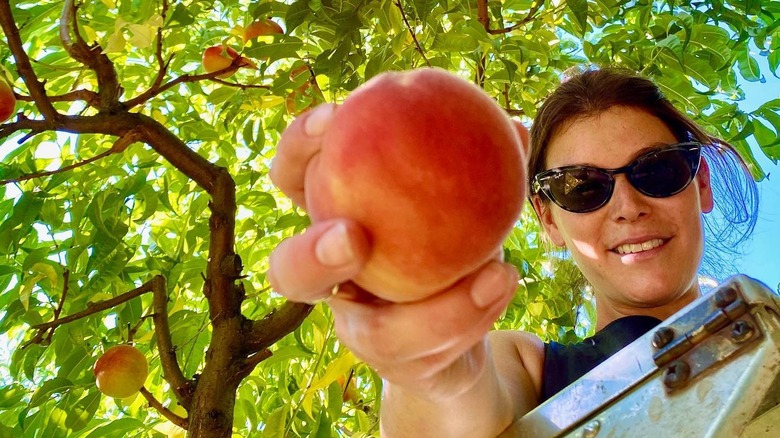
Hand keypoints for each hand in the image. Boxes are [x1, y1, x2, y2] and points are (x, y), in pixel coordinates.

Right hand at [268, 103, 518, 399]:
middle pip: (289, 275)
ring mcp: (361, 330)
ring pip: (372, 335)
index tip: (334, 116)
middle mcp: (334, 283)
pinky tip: (506, 279)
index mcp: (334, 223)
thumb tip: (516, 126)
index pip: (294, 181)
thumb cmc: (448, 243)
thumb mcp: (463, 199)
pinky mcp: (398, 366)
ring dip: (434, 309)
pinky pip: (431, 349)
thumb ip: (479, 165)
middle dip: (309, 256)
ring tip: (494, 270)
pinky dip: (474, 314)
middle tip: (353, 237)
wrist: (459, 327)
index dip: (299, 148)